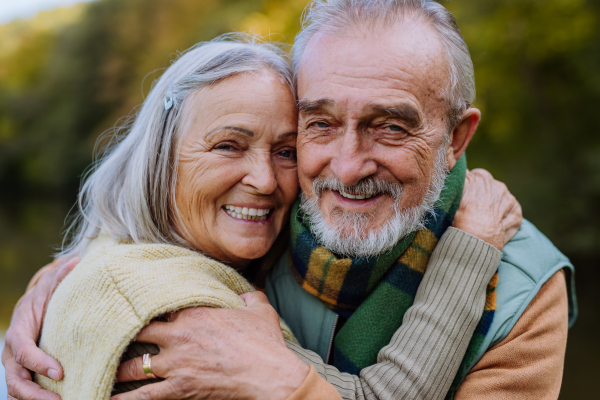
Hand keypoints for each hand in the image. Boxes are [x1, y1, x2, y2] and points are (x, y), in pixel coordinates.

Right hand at [2, 258, 78, 399]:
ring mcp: (15, 367)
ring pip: (16, 391)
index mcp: (18, 332)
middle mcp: (12, 354)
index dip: (39, 363)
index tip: (61, 371)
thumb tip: (75, 262)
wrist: (33, 308)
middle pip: (16, 380)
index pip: (24, 352)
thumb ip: (60, 277)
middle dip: (35, 394)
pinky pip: (23, 394)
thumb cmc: (45, 298)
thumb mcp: (50, 286)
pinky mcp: (23, 375)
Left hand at [112, 292, 308, 399]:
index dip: (151, 308)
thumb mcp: (260, 310)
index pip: (162, 306)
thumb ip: (249, 298)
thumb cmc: (264, 341)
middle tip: (110, 336)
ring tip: (106, 370)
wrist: (267, 372)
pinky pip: (144, 396)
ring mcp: (176, 363)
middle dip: (125, 334)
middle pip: (139, 331)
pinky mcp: (179, 387)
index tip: (140, 307)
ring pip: (136, 364)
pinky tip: (106, 399)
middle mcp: (179, 335)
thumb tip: (248, 295)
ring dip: (119, 368)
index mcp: (195, 312)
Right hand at [453, 169, 521, 250]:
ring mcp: (509, 199)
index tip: (465, 197)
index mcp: (482, 177)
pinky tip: (494, 227)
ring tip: (484, 221)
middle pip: (490, 189)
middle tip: (473, 211)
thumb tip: (454, 165)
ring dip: (495, 208)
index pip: (476, 176)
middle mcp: (498, 185)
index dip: (470, 187)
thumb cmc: (461, 213)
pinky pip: (510, 214)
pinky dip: (504, 219)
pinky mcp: (516, 213)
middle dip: (484, 197)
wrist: (477, 235)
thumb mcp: (454, 192)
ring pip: (501, 201)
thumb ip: (457, 177)